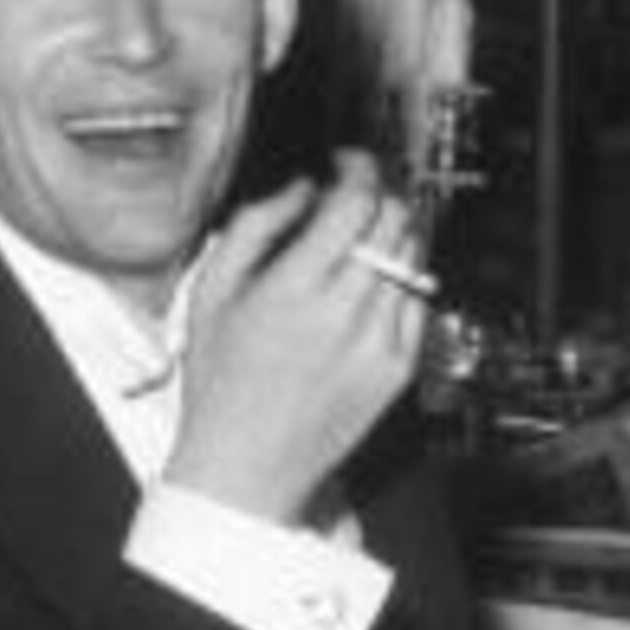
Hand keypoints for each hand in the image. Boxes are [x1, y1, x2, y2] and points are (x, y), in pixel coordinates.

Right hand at [159, 154, 422, 524]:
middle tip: (359, 194)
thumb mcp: (211, 293)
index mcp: (294, 289)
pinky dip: (400, 281)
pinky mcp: (397, 370)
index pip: (355, 202)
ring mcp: (378, 343)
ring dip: (393, 234)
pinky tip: (369, 288)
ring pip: (413, 257)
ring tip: (362, 240)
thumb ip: (254, 226)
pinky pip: (417, 302)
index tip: (347, 163)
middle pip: (394, 221)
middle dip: (379, 193)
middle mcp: (344, 313)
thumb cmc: (220, 385)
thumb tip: (300, 188)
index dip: (358, 168)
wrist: (247, 466)